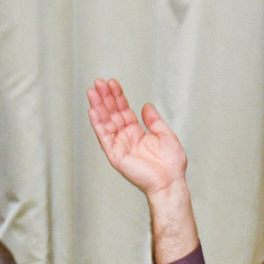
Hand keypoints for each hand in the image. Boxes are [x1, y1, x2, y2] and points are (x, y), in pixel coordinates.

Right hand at [87, 79, 200, 263]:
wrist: (170, 181)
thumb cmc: (171, 163)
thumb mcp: (166, 135)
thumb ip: (154, 121)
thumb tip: (146, 106)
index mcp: (136, 133)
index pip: (123, 110)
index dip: (117, 96)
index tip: (111, 82)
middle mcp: (126, 138)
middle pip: (112, 114)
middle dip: (104, 98)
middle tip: (97, 82)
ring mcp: (119, 146)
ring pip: (105, 123)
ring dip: (98, 107)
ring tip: (92, 91)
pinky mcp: (115, 155)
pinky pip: (104, 138)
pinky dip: (98, 125)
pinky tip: (93, 111)